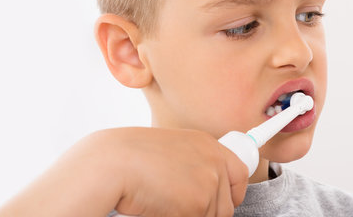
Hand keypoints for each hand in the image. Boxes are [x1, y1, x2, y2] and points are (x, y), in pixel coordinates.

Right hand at [0, 127, 248, 216]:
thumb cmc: (129, 157)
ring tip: (165, 204)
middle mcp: (214, 159)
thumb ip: (192, 165)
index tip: (225, 201)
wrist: (113, 162)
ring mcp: (210, 180)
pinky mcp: (201, 202)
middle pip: (228, 204)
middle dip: (209, 212)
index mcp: (207, 143)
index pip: (239, 173)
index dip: (232, 193)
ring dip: (191, 216)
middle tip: (183, 208)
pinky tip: (161, 208)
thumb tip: (203, 193)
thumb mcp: (170, 152)